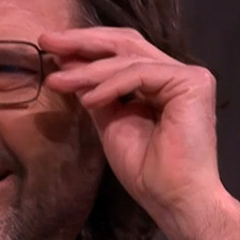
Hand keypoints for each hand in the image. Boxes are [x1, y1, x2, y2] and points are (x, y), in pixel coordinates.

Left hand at [41, 27, 239, 239]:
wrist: (174, 199)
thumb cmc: (147, 172)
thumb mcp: (111, 123)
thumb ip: (97, 93)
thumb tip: (69, 68)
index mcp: (161, 82)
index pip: (121, 53)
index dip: (85, 48)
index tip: (49, 49)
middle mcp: (177, 73)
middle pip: (125, 44)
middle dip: (83, 42)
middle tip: (46, 40)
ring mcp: (188, 76)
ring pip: (128, 58)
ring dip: (88, 69)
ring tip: (57, 80)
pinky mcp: (193, 82)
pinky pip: (140, 75)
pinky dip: (110, 86)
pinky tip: (87, 98)